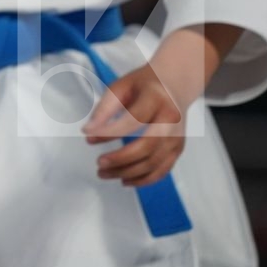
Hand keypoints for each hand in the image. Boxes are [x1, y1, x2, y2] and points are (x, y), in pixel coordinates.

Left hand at [84, 62, 186, 187]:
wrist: (175, 85)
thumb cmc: (143, 85)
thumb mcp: (121, 87)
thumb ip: (105, 108)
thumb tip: (89, 132)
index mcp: (156, 99)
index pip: (133, 120)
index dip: (110, 131)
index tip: (88, 137)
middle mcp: (171, 120)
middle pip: (147, 146)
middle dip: (120, 158)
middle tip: (99, 163)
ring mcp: (177, 137)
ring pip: (154, 163)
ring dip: (128, 172)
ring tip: (104, 173)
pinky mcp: (178, 149)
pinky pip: (162, 170)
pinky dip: (143, 179)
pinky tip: (125, 180)